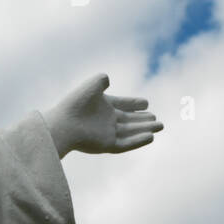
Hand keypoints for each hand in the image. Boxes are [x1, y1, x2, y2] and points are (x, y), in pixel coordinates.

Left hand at [42, 74, 162, 156]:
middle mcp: (104, 120)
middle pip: (127, 120)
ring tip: (160, 126)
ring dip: (144, 129)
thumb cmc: (75, 104)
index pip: (121, 104)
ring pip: (129, 132)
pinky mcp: (105, 145)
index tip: (146, 103)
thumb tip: (106, 79)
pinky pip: (126, 144)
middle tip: (156, 118)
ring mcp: (105, 133)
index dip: (133, 103)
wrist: (62, 125)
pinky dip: (138, 141)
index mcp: (101, 106)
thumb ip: (100, 80)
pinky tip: (151, 136)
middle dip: (142, 119)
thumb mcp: (91, 86)